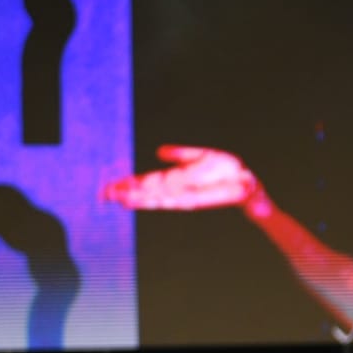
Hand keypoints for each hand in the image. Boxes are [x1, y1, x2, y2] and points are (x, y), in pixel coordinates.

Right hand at [102, 145, 263, 210]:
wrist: (247, 181)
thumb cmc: (227, 170)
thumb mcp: (201, 156)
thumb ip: (181, 154)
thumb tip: (159, 152)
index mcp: (176, 179)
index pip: (148, 182)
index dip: (130, 184)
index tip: (111, 187)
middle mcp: (177, 190)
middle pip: (147, 193)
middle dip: (127, 194)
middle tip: (105, 195)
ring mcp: (185, 196)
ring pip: (156, 199)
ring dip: (138, 199)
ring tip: (119, 198)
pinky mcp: (197, 200)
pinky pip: (173, 200)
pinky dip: (159, 200)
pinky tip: (145, 200)